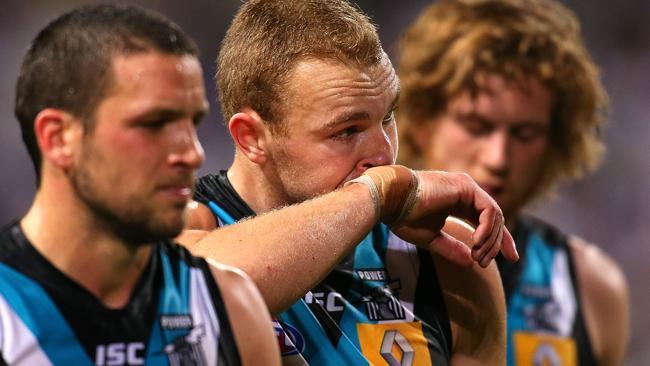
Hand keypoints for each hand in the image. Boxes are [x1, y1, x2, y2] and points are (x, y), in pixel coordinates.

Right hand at [353, 166, 517, 266]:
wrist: (390, 200)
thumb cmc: (403, 217)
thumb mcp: (431, 238)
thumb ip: (452, 248)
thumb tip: (472, 263)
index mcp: (458, 201)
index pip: (488, 220)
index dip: (501, 240)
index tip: (511, 259)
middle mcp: (466, 192)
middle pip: (496, 219)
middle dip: (498, 244)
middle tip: (485, 264)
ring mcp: (467, 187)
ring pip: (495, 215)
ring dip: (490, 240)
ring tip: (478, 256)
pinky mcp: (466, 186)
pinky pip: (489, 210)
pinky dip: (487, 229)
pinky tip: (477, 242)